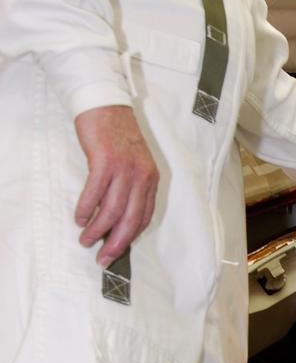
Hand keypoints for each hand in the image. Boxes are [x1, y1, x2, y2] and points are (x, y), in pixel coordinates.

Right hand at [74, 105, 158, 265]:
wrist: (106, 104)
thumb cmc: (116, 135)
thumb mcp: (133, 162)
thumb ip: (130, 186)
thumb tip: (116, 215)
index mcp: (150, 178)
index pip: (144, 216)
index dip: (131, 237)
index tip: (117, 250)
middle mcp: (141, 176)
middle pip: (130, 219)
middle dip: (116, 243)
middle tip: (103, 258)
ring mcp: (124, 168)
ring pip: (112, 210)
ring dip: (97, 229)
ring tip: (85, 240)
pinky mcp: (105, 160)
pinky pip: (95, 192)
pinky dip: (86, 208)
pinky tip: (78, 218)